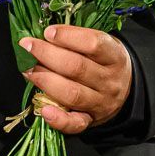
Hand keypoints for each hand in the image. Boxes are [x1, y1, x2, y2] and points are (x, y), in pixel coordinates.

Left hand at [18, 25, 133, 135]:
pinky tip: (44, 110)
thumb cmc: (105, 61)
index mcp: (114, 56)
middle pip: (77, 67)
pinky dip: (58, 119)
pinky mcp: (91, 120)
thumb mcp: (102, 45)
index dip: (68, 37)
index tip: (47, 32)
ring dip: (45, 80)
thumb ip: (78, 40)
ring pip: (72, 93)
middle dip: (47, 55)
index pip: (93, 44)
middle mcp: (109, 80)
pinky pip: (75, 123)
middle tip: (27, 47)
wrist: (127, 89)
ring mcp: (101, 102)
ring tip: (28, 70)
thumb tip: (44, 36)